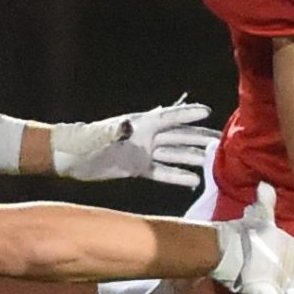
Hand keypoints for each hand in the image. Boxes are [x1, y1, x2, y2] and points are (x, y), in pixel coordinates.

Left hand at [49, 99, 217, 185]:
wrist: (71, 158)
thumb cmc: (86, 141)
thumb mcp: (102, 135)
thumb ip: (117, 131)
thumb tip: (128, 125)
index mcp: (141, 123)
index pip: (170, 117)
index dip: (188, 114)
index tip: (208, 112)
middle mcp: (147, 136)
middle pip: (179, 136)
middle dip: (200, 138)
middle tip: (223, 142)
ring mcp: (144, 152)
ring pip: (175, 154)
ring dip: (194, 158)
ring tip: (215, 163)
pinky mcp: (139, 168)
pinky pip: (163, 172)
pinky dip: (178, 176)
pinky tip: (194, 181)